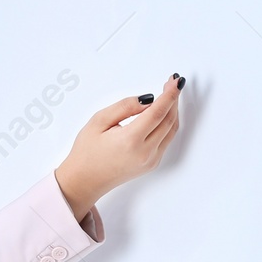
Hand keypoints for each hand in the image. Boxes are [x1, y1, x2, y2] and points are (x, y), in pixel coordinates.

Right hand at [54, 72, 183, 222]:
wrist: (85, 181)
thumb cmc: (87, 151)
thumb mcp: (99, 121)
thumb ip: (124, 107)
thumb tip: (148, 99)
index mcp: (130, 140)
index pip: (157, 112)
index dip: (169, 94)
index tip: (175, 81)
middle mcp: (145, 152)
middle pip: (168, 120)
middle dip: (173, 99)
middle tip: (171, 83)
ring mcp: (151, 160)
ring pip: (171, 130)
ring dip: (173, 111)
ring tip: (168, 95)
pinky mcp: (152, 164)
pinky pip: (167, 139)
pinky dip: (168, 123)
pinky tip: (163, 113)